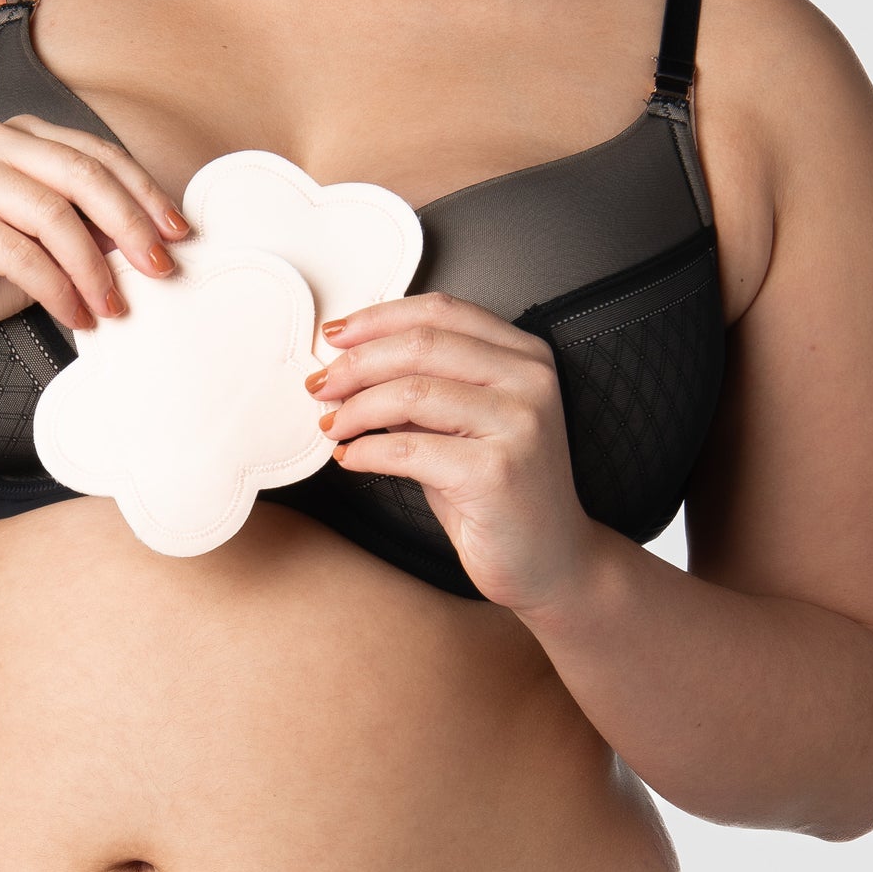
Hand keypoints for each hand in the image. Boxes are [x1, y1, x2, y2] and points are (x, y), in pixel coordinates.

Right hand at [0, 116, 191, 352]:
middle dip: (131, 225)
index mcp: (25, 137)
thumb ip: (92, 231)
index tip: (179, 235)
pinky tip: (75, 316)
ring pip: (53, 215)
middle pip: (83, 175)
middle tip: (160, 270)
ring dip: (93, 268)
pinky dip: (56, 289)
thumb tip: (155, 239)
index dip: (146, 194)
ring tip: (112, 308)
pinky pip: (18, 252)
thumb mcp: (48, 248)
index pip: (100, 155)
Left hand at [307, 290, 595, 616]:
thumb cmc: (499, 493)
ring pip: (412, 392)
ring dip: (356, 408)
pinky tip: (350, 457)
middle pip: (421, 344)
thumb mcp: (460, 426)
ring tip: (331, 425)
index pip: (441, 311)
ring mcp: (519, 424)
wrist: (552, 560)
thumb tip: (349, 366)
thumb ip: (420, 388)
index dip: (377, 319)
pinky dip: (366, 450)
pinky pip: (409, 448)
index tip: (333, 337)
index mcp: (525, 356)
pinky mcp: (496, 472)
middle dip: (357, 364)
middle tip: (321, 385)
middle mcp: (530, 381)